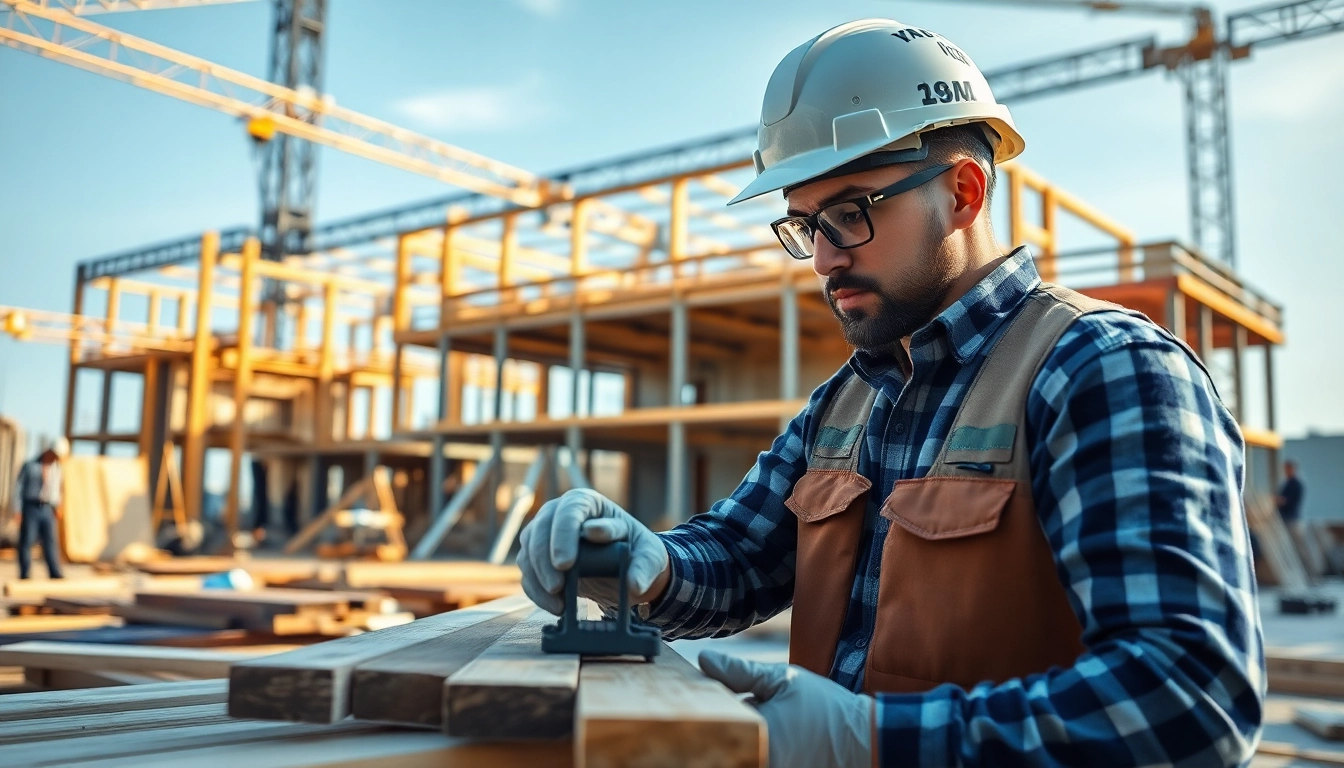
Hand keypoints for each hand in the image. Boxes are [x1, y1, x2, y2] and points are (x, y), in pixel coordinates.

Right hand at [517, 488, 669, 614]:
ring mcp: (544, 534)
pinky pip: (527, 572)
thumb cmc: (636, 552)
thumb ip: (644, 567)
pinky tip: (554, 606)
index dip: (563, 535)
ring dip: (538, 578)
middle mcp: (559, 513)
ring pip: (528, 551)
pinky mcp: (537, 557)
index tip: (566, 564)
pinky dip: (536, 591)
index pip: (570, 510)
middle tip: (556, 587)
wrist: (623, 568)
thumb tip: (633, 583)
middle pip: (540, 529)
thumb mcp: (648, 556)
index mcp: (587, 502)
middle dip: (543, 560)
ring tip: (558, 602)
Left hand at [698, 650, 873, 767]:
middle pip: (718, 735)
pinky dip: (749, 743)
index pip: (710, 717)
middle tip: (731, 702)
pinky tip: (768, 729)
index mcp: (756, 737)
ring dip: (734, 730)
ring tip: (759, 713)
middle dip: (718, 717)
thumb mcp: (784, 681)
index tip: (704, 686)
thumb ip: (740, 671)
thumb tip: (704, 659)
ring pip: (733, 745)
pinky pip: (749, 754)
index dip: (705, 699)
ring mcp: (763, 766)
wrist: (862, 742)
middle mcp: (756, 759)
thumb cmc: (825, 709)